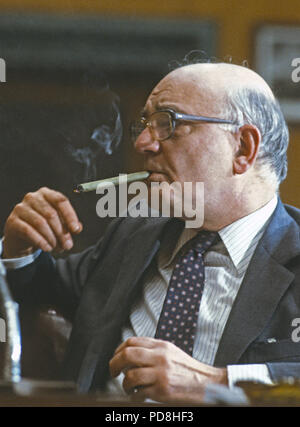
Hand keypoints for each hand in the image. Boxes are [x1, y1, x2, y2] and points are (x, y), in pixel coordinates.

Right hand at [3, 187, 81, 257]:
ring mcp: (21, 208)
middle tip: (67, 245)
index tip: (75, 230)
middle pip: (51, 214)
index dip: (70, 215)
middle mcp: (33, 197)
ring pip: (41, 223)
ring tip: (58, 248)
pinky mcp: (13, 221)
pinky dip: (40, 241)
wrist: (21, 236)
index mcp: (47, 193)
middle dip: (62, 232)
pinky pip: (28, 231)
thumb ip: (70, 224)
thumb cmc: (44, 226)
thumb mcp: (59, 224)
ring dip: (52, 238)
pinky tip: (47, 248)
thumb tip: (78, 228)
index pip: (61, 200)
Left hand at [109, 337, 227, 403]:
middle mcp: (160, 357)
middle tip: (113, 372)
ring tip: (128, 388)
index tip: (116, 358)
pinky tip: (138, 396)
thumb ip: (152, 350)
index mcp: (161, 346)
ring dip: (125, 384)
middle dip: (114, 364)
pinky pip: (139, 393)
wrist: (206, 384)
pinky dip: (134, 396)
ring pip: (130, 375)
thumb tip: (129, 353)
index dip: (118, 350)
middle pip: (127, 355)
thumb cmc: (187, 370)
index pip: (131, 342)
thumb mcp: (171, 352)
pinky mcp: (162, 390)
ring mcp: (161, 374)